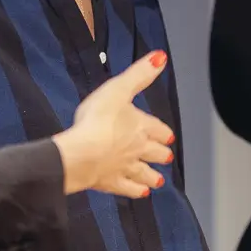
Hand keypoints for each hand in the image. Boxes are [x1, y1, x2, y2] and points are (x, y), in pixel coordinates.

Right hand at [53, 52, 175, 197]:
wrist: (83, 153)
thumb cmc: (98, 119)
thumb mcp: (118, 89)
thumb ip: (139, 74)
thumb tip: (161, 57)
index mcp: (141, 127)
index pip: (157, 129)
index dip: (162, 132)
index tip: (168, 136)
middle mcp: (137, 150)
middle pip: (154, 153)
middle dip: (161, 154)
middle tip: (167, 156)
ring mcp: (125, 168)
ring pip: (144, 174)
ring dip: (153, 176)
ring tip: (159, 180)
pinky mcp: (111, 183)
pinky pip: (127, 188)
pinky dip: (136, 191)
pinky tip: (141, 193)